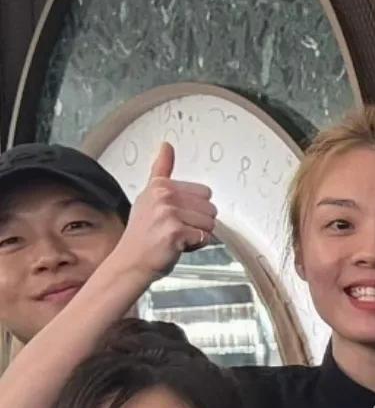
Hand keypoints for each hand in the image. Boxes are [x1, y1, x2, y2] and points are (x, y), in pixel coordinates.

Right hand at [116, 143, 216, 281]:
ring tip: (178, 239)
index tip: (178, 216)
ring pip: (209, 224)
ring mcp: (170, 214)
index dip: (196, 209)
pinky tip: (178, 247)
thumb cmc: (142, 234)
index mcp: (161, 185)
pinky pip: (204, 238)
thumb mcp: (149, 195)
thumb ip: (161, 171)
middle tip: (178, 230)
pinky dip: (196, 246)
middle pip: (210, 208)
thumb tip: (167, 146)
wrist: (132, 261)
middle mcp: (165, 196)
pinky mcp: (175, 233)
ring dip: (198, 235)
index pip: (204, 192)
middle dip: (200, 223)